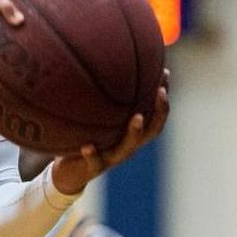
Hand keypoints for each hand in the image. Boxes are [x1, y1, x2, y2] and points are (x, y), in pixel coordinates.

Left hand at [52, 69, 170, 194]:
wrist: (70, 172)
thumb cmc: (87, 139)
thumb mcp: (95, 119)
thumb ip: (102, 99)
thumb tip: (102, 63)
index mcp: (130, 135)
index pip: (154, 116)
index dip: (162, 97)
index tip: (166, 74)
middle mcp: (126, 146)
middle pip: (151, 131)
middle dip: (159, 111)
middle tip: (161, 92)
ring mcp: (111, 158)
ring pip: (127, 147)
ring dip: (134, 132)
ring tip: (136, 117)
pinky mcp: (93, 168)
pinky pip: (94, 161)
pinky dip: (92, 154)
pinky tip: (87, 146)